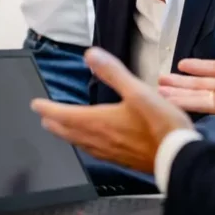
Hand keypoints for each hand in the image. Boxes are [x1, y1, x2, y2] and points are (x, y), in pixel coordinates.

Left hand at [31, 47, 192, 173]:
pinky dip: (84, 145)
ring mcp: (110, 152)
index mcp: (99, 121)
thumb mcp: (138, 91)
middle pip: (69, 131)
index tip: (36, 105)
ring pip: (80, 143)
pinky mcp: (122, 159)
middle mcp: (99, 139)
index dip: (48, 109)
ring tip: (61, 130)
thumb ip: (113, 72)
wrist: (178, 156)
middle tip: (43, 118)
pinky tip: (91, 145)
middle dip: (54, 123)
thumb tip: (90, 55)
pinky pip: (94, 152)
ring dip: (66, 135)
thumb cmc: (160, 123)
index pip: (65, 115)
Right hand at [157, 8, 214, 121]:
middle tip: (161, 79)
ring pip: (196, 94)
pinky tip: (170, 98)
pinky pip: (201, 103)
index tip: (182, 63)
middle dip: (181, 82)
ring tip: (159, 90)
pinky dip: (185, 100)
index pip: (214, 68)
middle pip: (199, 83)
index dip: (198, 66)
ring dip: (178, 92)